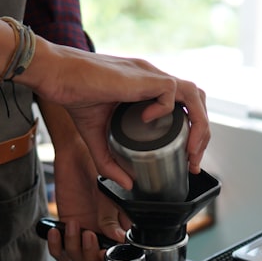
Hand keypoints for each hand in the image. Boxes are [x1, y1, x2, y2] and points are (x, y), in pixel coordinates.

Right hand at [22, 41, 209, 188]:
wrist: (59, 77)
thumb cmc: (76, 97)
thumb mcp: (96, 138)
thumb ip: (110, 162)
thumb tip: (127, 184)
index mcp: (148, 89)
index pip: (185, 106)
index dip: (193, 131)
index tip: (188, 158)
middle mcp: (154, 80)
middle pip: (197, 101)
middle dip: (202, 132)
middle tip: (193, 160)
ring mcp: (151, 76)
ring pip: (194, 94)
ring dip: (199, 124)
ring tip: (190, 149)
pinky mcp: (144, 76)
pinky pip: (170, 90)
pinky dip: (165, 109)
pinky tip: (148, 121)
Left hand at [37, 99, 128, 260]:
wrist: (73, 153)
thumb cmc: (95, 165)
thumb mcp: (106, 191)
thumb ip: (111, 217)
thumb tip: (118, 239)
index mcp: (117, 226)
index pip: (118, 254)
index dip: (111, 258)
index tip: (105, 251)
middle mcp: (101, 233)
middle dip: (91, 256)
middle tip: (88, 237)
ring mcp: (83, 233)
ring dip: (74, 249)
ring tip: (74, 226)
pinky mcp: (65, 229)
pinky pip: (60, 252)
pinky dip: (56, 247)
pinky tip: (56, 230)